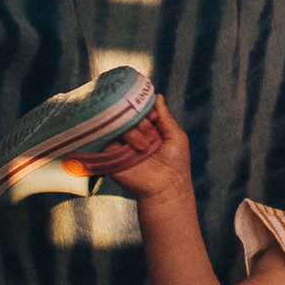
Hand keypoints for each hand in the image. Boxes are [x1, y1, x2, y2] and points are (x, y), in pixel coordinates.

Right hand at [93, 96, 195, 211]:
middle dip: (142, 122)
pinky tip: (133, 148)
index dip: (145, 109)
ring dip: (134, 133)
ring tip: (145, 147)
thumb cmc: (176, 164)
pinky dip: (121, 140)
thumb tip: (157, 96)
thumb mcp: (176, 136)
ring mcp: (121, 143)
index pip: (140, 109)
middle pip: (129, 114)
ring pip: (119, 124)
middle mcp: (133, 134)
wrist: (165, 188)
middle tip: (152, 135)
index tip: (154, 117)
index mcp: (148, 128)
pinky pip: (108, 138)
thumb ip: (165, 116)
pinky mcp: (111, 154)